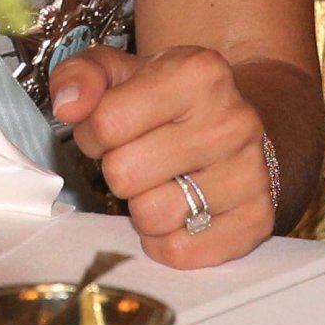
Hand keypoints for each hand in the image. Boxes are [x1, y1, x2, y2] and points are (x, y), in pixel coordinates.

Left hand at [50, 45, 275, 267]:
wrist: (236, 130)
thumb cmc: (167, 101)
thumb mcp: (120, 70)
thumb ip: (80, 77)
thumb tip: (68, 107)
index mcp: (199, 72)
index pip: (106, 122)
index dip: (94, 132)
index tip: (111, 128)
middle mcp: (233, 121)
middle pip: (124, 173)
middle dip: (117, 168)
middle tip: (136, 156)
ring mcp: (251, 174)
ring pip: (151, 216)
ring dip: (141, 206)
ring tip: (159, 181)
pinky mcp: (257, 222)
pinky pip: (180, 253)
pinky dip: (165, 240)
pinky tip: (177, 210)